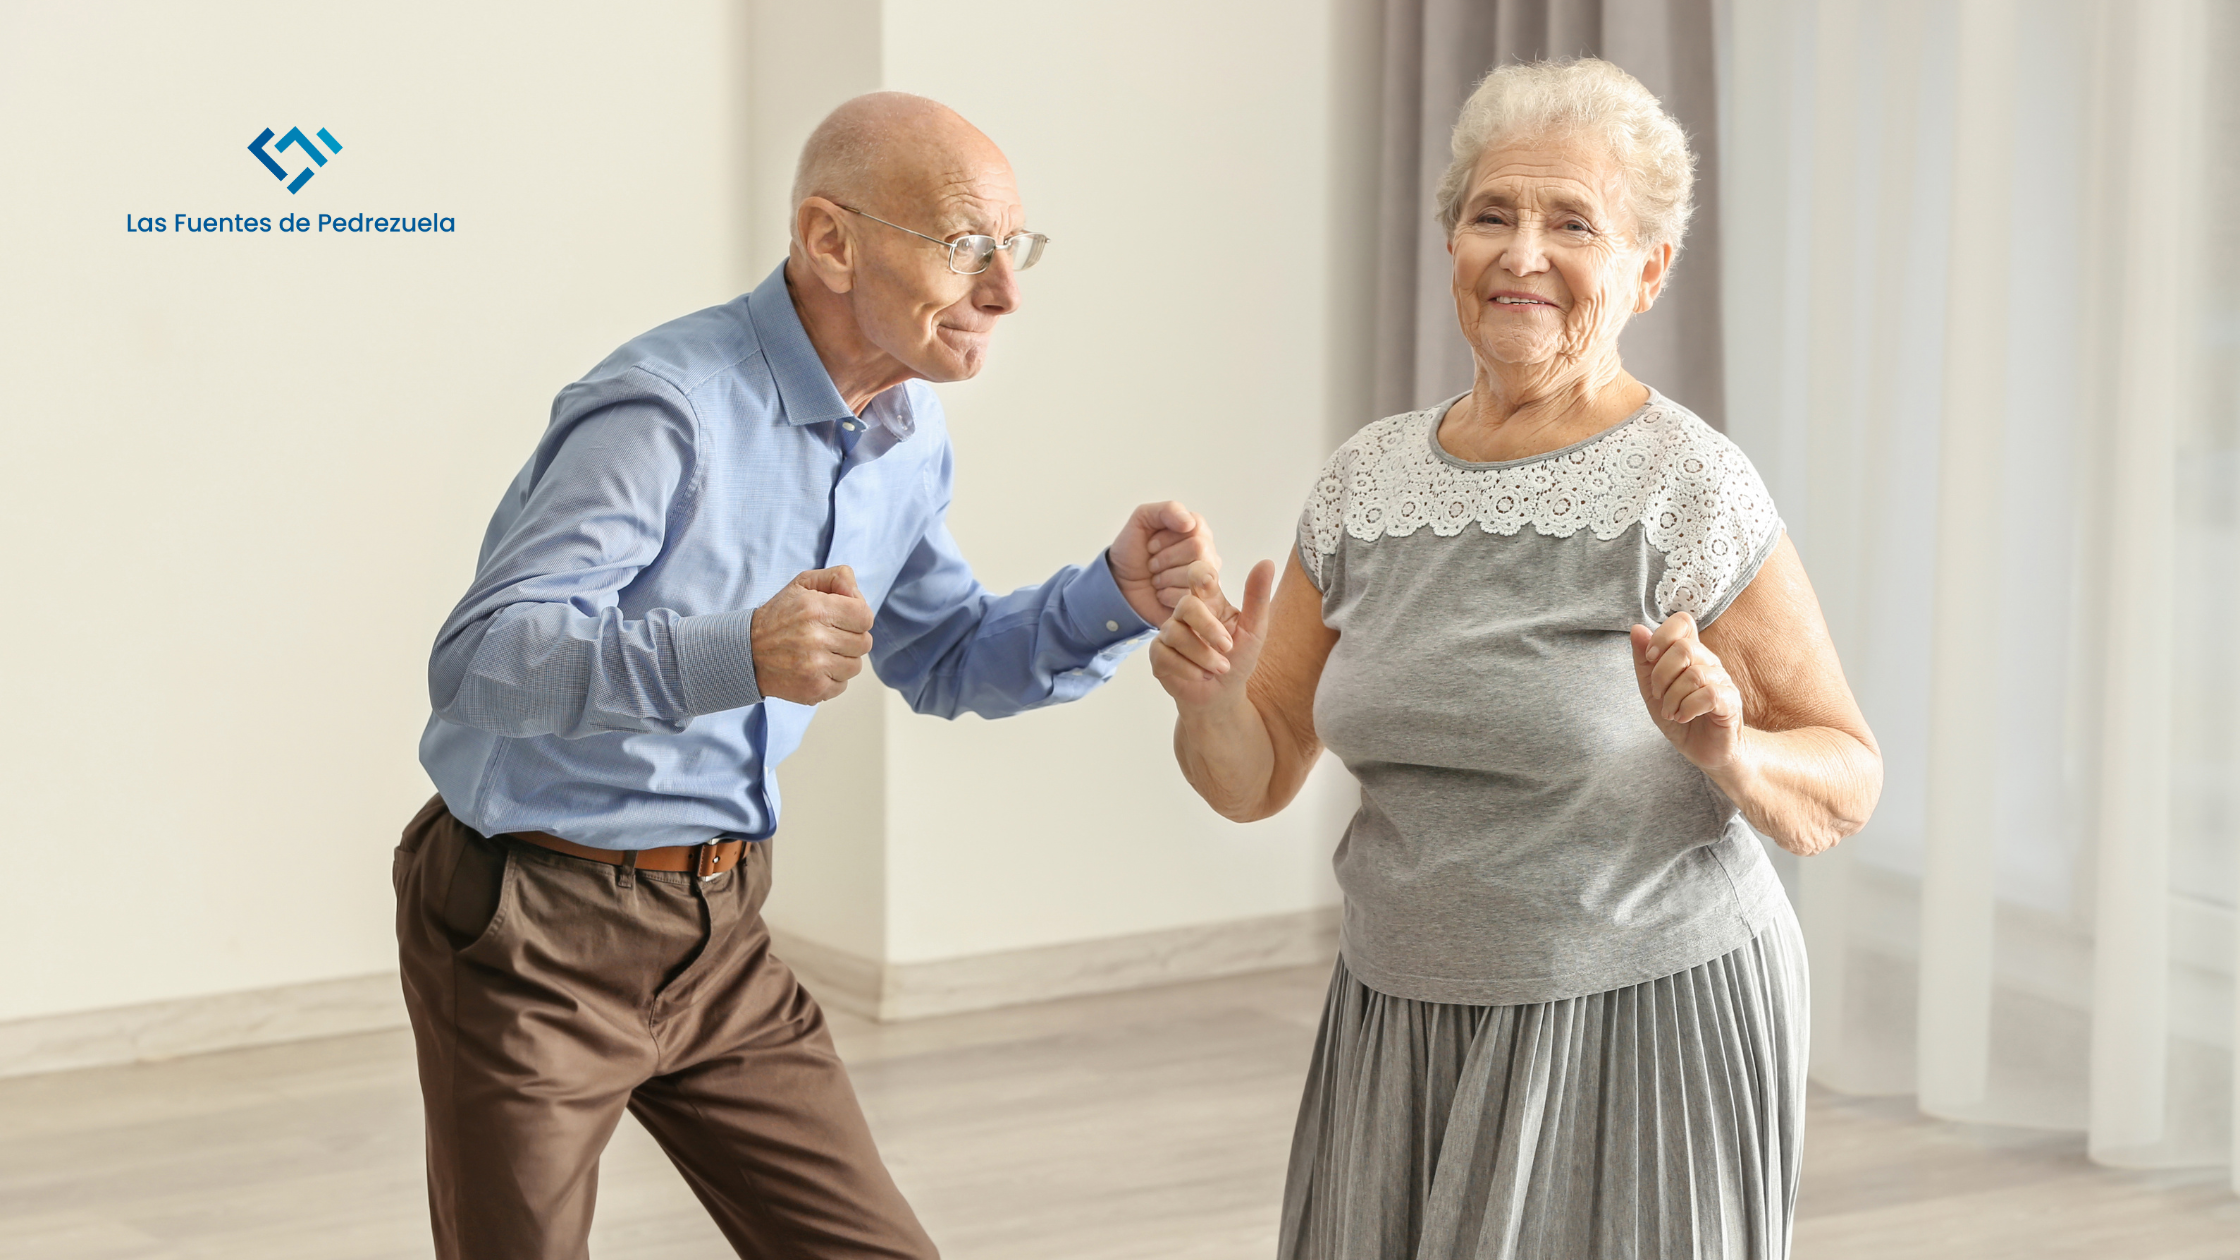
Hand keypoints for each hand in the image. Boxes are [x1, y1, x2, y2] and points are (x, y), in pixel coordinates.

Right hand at [751, 566, 873, 703]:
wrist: (747, 653)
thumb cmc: (779, 617)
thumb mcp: (803, 584)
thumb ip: (837, 578)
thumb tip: (858, 593)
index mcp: (816, 609)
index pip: (865, 616)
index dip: (858, 616)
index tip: (844, 618)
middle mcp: (816, 638)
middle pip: (864, 643)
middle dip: (851, 638)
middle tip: (830, 636)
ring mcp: (815, 667)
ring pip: (856, 666)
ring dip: (843, 659)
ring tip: (822, 652)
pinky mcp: (814, 689)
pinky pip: (843, 685)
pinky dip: (832, 678)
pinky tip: (815, 668)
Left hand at [1107, 501, 1220, 626]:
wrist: (1120, 585)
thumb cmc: (1134, 552)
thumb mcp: (1142, 520)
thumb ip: (1167, 510)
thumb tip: (1189, 522)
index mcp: (1198, 531)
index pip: (1194, 527)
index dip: (1166, 537)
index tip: (1150, 545)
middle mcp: (1208, 555)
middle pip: (1198, 549)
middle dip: (1165, 557)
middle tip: (1152, 564)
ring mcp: (1205, 580)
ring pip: (1195, 573)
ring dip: (1164, 577)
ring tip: (1156, 579)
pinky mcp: (1198, 603)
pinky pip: (1188, 596)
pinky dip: (1165, 594)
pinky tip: (1161, 593)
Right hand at [1151, 559, 1275, 713]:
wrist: (1223, 697)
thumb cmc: (1238, 660)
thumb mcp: (1255, 631)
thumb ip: (1257, 597)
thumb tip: (1267, 562)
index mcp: (1209, 602)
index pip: (1198, 575)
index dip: (1200, 575)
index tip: (1208, 583)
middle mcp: (1185, 613)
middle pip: (1186, 606)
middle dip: (1208, 629)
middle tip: (1228, 648)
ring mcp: (1169, 633)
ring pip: (1176, 634)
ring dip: (1203, 656)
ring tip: (1221, 669)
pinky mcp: (1158, 655)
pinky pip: (1165, 655)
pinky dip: (1188, 669)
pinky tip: (1201, 676)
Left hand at [1630, 612, 1744, 771]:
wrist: (1705, 752)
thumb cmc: (1680, 717)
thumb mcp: (1652, 691)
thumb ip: (1644, 662)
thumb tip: (1637, 628)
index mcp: (1691, 655)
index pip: (1683, 622)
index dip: (1662, 635)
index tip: (1649, 658)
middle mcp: (1709, 662)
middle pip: (1684, 648)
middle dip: (1661, 675)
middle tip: (1658, 696)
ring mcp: (1722, 681)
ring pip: (1694, 674)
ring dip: (1672, 698)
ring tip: (1670, 712)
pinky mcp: (1730, 702)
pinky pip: (1708, 694)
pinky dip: (1688, 708)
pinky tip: (1683, 717)